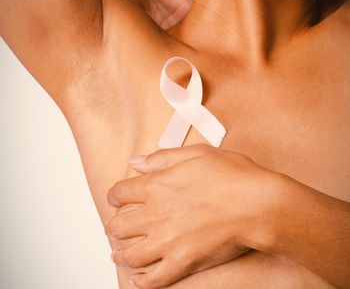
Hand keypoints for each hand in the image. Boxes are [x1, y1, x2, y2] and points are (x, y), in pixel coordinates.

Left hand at [106, 143, 283, 288]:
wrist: (256, 204)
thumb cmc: (232, 175)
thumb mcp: (196, 153)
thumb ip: (162, 158)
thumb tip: (136, 162)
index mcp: (157, 185)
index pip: (119, 192)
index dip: (115, 195)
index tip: (117, 198)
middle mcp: (156, 213)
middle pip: (118, 225)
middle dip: (115, 226)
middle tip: (118, 227)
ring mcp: (168, 240)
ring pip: (129, 254)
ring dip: (121, 253)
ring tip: (120, 253)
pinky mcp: (183, 261)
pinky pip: (153, 279)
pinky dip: (142, 280)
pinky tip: (138, 278)